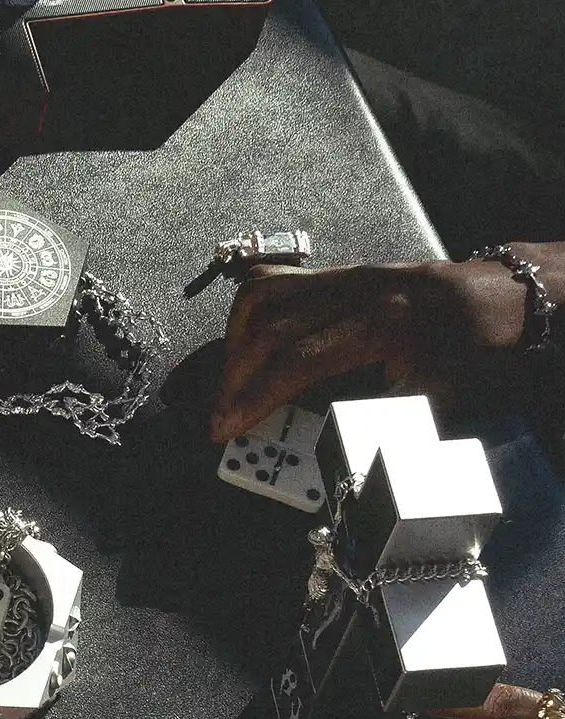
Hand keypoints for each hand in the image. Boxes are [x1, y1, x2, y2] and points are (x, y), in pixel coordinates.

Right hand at [208, 246, 561, 441]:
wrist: (500, 299)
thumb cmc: (472, 352)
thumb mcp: (437, 395)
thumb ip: (381, 419)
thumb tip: (327, 447)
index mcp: (383, 324)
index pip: (297, 360)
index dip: (255, 397)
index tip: (227, 427)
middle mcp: (356, 291)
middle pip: (269, 328)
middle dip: (234, 378)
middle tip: (218, 416)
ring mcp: (344, 274)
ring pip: (264, 296)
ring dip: (235, 342)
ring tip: (229, 381)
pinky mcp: (339, 270)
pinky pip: (277, 281)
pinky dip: (250, 312)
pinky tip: (247, 342)